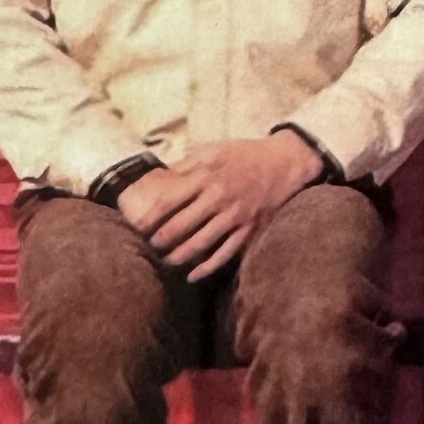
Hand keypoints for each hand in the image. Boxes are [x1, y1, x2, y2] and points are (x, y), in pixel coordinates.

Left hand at [116, 137, 321, 280]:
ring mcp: (235, 216)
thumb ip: (187, 162)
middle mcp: (219, 197)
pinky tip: (192, 275)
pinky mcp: (249, 230)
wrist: (285, 162)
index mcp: (207, 175)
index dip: (150, 219)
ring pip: (199, 244)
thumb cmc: (245, 154)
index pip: (168, 202)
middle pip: (180, 227)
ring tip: (165, 262)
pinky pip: (224, 254)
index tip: (138, 229)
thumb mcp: (214, 148)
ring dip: (178, 257)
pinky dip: (207, 267)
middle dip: (159, 241)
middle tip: (148, 249)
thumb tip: (161, 175)